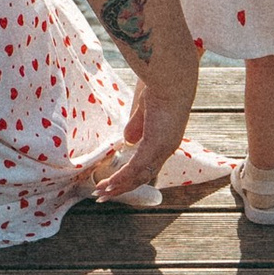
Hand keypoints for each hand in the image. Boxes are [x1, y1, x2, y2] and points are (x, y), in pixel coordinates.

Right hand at [88, 71, 203, 202]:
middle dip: (121, 187)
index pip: (147, 164)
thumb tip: (128, 140)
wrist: (172, 78)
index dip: (130, 175)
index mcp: (165, 139)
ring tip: (101, 194)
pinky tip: (108, 184)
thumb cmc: (161, 86)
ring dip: (118, 186)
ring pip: (138, 176)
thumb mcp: (145, 109)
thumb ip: (137, 125)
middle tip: (104, 195)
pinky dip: (121, 178)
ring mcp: (162, 148)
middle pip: (142, 176)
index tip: (115, 182)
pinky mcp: (155, 145)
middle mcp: (166, 148)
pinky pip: (135, 168)